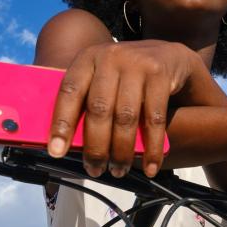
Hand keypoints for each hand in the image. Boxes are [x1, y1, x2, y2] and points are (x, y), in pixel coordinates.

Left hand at [46, 40, 198, 177]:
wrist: (169, 56)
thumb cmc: (127, 76)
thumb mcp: (103, 77)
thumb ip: (87, 99)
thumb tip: (67, 143)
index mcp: (88, 58)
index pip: (69, 91)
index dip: (61, 123)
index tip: (57, 152)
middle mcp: (110, 57)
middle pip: (99, 109)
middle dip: (95, 147)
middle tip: (94, 170)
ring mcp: (137, 64)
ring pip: (126, 117)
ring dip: (121, 151)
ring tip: (118, 170)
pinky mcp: (161, 75)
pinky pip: (154, 119)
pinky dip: (152, 148)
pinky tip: (150, 167)